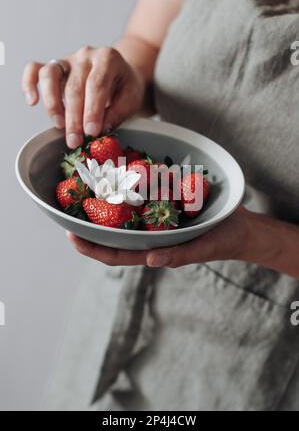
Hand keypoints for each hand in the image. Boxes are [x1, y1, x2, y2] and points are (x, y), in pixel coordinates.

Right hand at [22, 46, 144, 147]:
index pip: (97, 85)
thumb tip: (100, 129)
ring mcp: (67, 59)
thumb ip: (118, 113)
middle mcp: (85, 55)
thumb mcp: (131, 99)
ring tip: (59, 126)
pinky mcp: (54, 66)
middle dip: (74, 117)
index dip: (93, 110)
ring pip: (50, 75)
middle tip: (75, 141)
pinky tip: (32, 102)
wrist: (121, 73)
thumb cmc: (125, 87)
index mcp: (108, 58)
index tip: (91, 132)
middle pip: (74, 86)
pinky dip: (29, 83)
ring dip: (52, 104)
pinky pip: (34, 69)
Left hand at [67, 206, 249, 267]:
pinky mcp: (164, 208)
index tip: (71, 237)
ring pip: (123, 219)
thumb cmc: (223, 239)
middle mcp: (149, 238)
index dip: (93, 249)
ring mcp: (156, 223)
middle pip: (112, 236)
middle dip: (89, 226)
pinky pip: (140, 202)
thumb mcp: (203, 247)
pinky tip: (117, 178)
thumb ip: (179, 256)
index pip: (116, 255)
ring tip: (86, 191)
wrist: (240, 226)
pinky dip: (126, 193)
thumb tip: (150, 261)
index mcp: (154, 251)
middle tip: (69, 208)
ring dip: (104, 208)